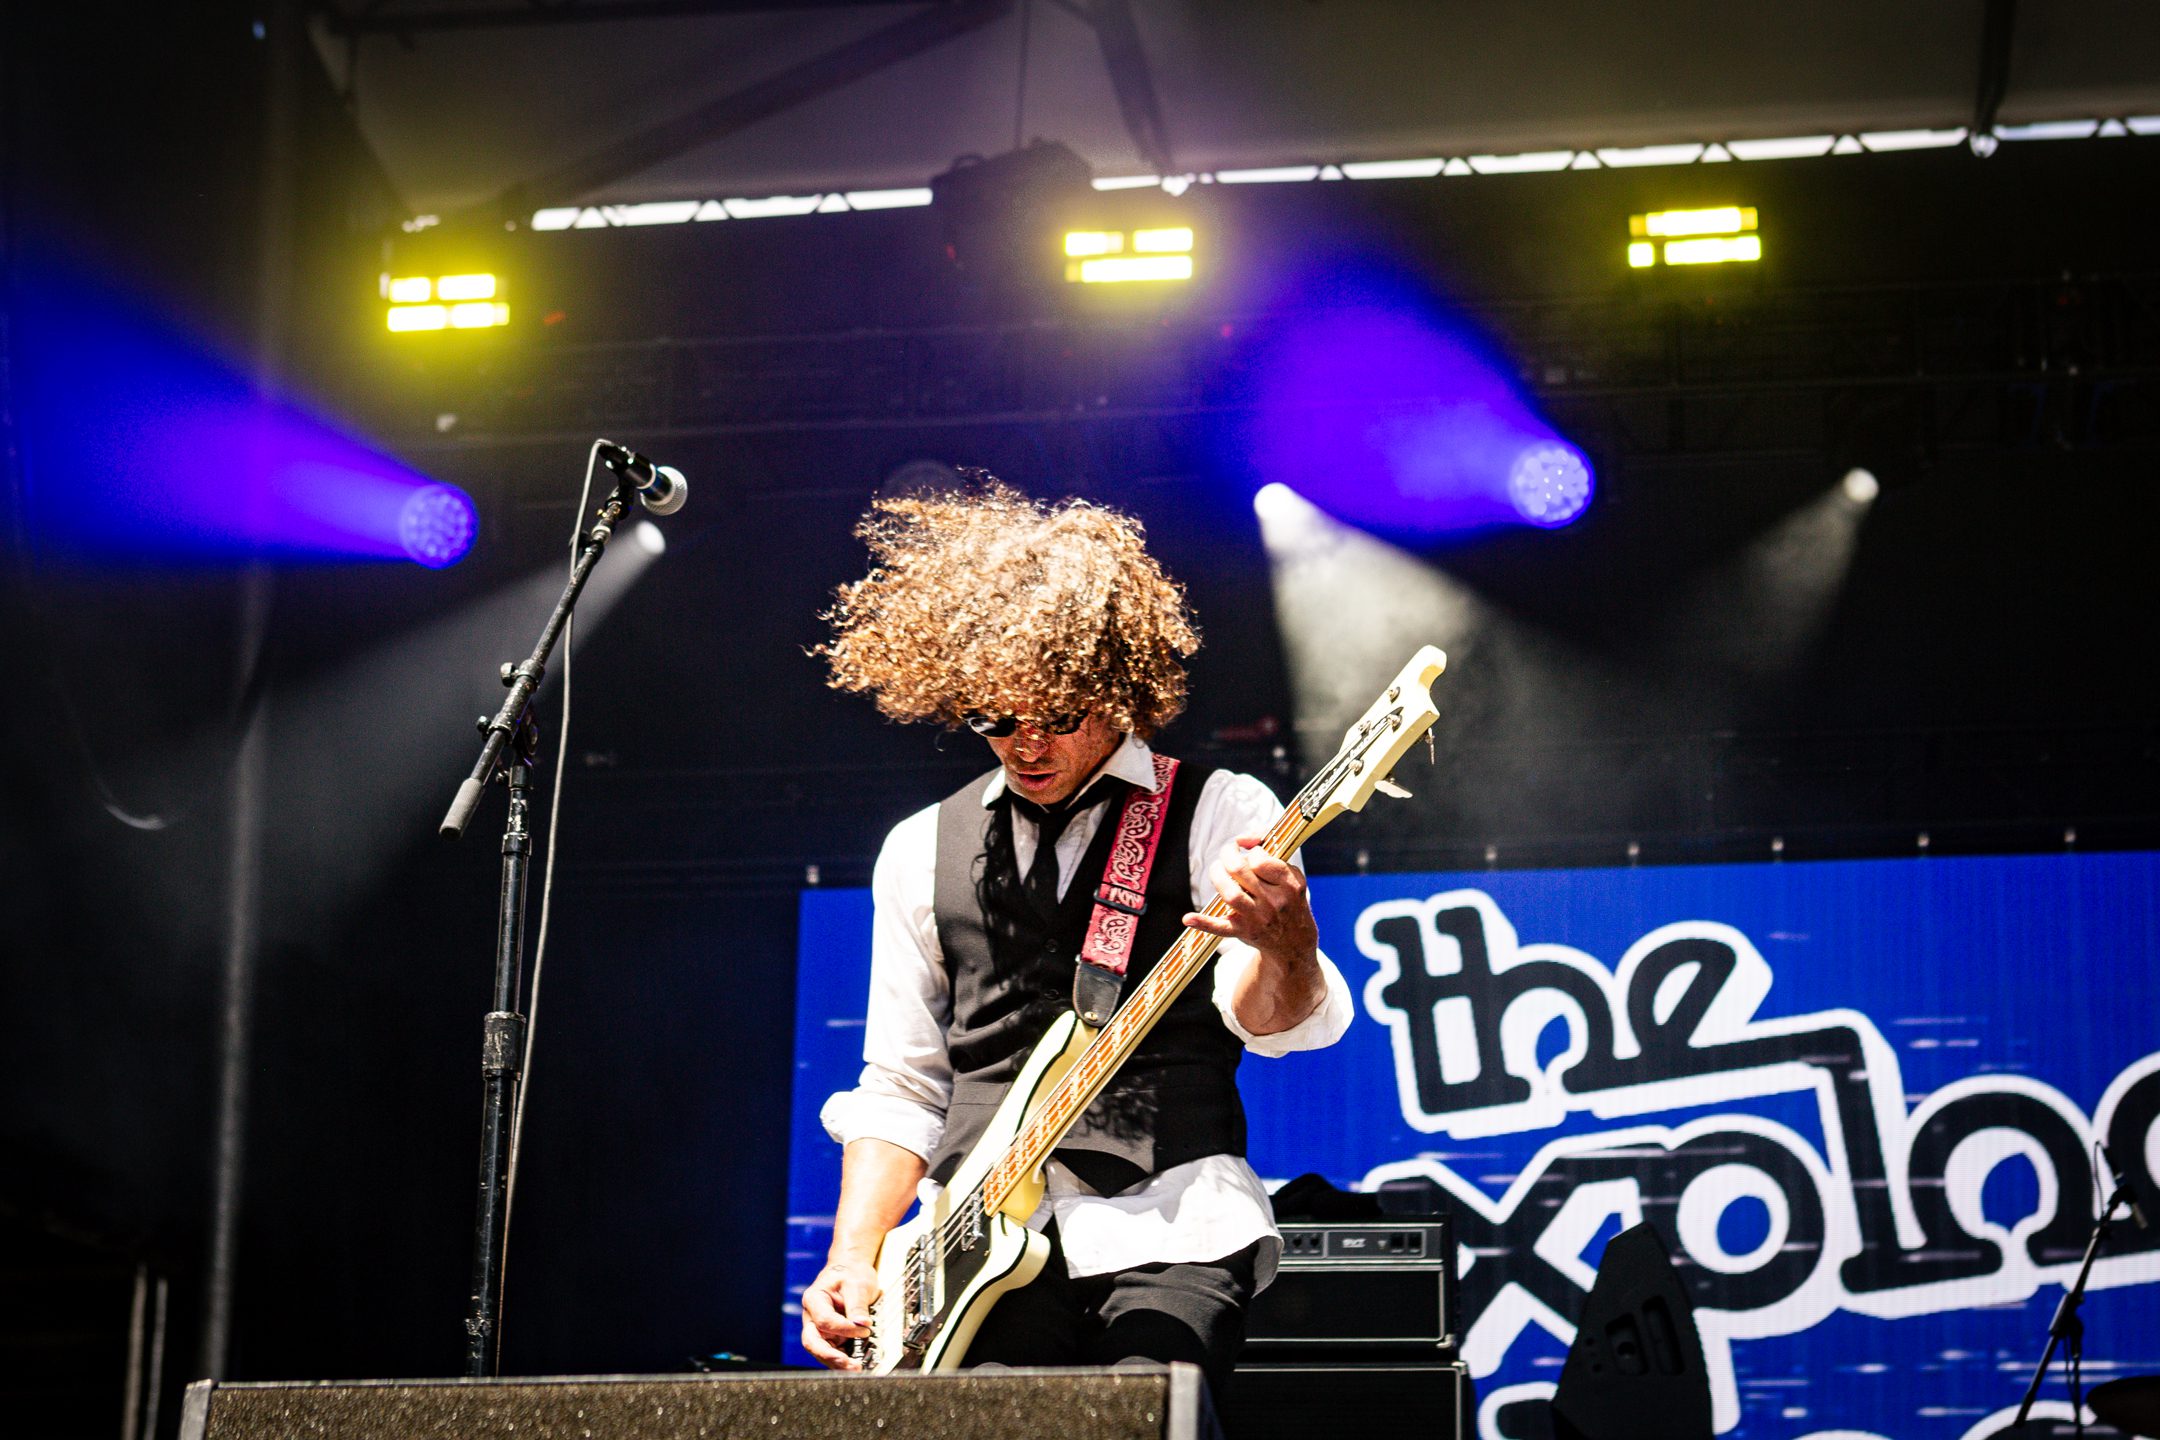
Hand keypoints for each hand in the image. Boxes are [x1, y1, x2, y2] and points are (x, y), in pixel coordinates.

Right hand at [799, 1258, 880, 1369]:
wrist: (851, 1271)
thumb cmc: (850, 1274)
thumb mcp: (857, 1284)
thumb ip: (857, 1305)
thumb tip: (862, 1324)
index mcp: (813, 1299)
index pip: (824, 1321)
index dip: (844, 1329)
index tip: (864, 1330)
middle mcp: (812, 1317)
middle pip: (813, 1342)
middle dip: (832, 1357)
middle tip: (852, 1365)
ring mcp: (820, 1329)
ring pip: (822, 1351)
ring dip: (838, 1362)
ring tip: (857, 1368)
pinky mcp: (830, 1337)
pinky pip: (834, 1351)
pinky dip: (844, 1359)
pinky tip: (857, 1364)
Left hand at [1185, 835, 1318, 964]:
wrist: (1294, 940)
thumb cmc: (1287, 898)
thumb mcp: (1290, 872)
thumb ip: (1269, 847)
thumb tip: (1241, 839)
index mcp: (1289, 885)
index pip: (1261, 861)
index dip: (1251, 852)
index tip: (1251, 854)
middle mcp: (1274, 903)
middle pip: (1240, 872)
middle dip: (1227, 856)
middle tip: (1227, 854)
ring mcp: (1258, 919)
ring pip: (1231, 895)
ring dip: (1217, 876)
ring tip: (1217, 869)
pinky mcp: (1243, 932)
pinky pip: (1221, 929)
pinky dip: (1203, 923)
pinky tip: (1188, 918)